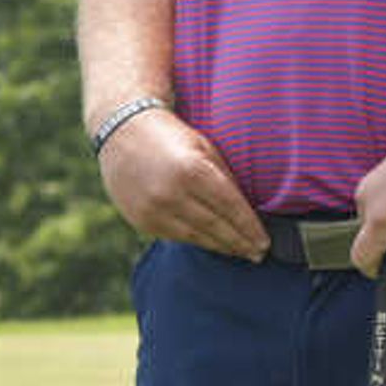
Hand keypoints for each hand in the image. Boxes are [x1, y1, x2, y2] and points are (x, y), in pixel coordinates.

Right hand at [99, 108, 268, 258]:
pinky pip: (175, 236)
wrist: (121, 132)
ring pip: (196, 236)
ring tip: (239, 252)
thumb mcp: (203, 148)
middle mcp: (170, 193)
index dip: (250, 227)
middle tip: (259, 254)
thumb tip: (246, 211)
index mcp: (191, 170)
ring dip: (220, 246)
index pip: (230, 207)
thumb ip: (224, 178)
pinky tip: (211, 242)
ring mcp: (153, 210)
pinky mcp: (141, 220)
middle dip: (240, 242)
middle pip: (215, 227)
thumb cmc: (170, 136)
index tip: (265, 241)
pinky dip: (196, 240)